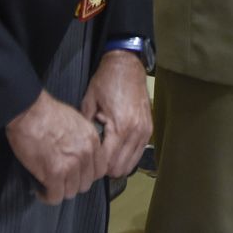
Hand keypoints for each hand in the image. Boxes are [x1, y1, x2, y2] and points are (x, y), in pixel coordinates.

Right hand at [5, 90, 107, 203]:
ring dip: (59, 191)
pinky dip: (47, 196)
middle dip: (72, 184)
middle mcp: (85, 154)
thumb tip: (79, 154)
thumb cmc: (46, 112)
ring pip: (71, 192)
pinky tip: (41, 191)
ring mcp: (71, 164)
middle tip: (60, 181)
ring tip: (50, 186)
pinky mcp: (54, 172)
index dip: (86, 175)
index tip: (76, 175)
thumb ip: (82, 140)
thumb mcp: (76, 121)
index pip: (99, 170)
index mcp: (91, 140)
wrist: (29, 110)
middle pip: (85, 184)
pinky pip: (55, 196)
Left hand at [80, 50, 151, 178]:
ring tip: (106, 155)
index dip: (94, 166)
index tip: (86, 162)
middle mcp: (136, 132)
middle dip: (106, 168)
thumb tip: (83, 147)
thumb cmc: (107, 80)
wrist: (127, 64)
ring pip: (131, 164)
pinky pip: (139, 153)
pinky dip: (128, 156)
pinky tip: (117, 148)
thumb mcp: (89, 101)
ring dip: (118, 163)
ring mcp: (145, 131)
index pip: (107, 162)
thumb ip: (86, 127)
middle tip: (94, 160)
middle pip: (119, 168)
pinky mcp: (149, 129)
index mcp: (120, 126)